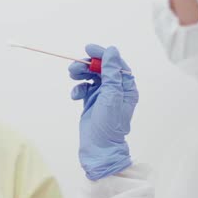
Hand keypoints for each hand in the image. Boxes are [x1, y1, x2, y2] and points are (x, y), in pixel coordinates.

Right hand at [69, 44, 138, 180]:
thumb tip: (112, 51)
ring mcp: (103, 96)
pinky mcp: (92, 102)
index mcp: (126, 87)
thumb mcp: (111, 96)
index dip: (102, 54)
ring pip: (90, 76)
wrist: (99, 149)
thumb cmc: (109, 125)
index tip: (88, 48)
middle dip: (87, 65)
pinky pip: (84, 88)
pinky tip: (75, 96)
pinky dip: (78, 89)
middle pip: (100, 68)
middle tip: (73, 67)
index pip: (115, 63)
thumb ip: (111, 73)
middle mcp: (116, 89)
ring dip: (80, 74)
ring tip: (71, 76)